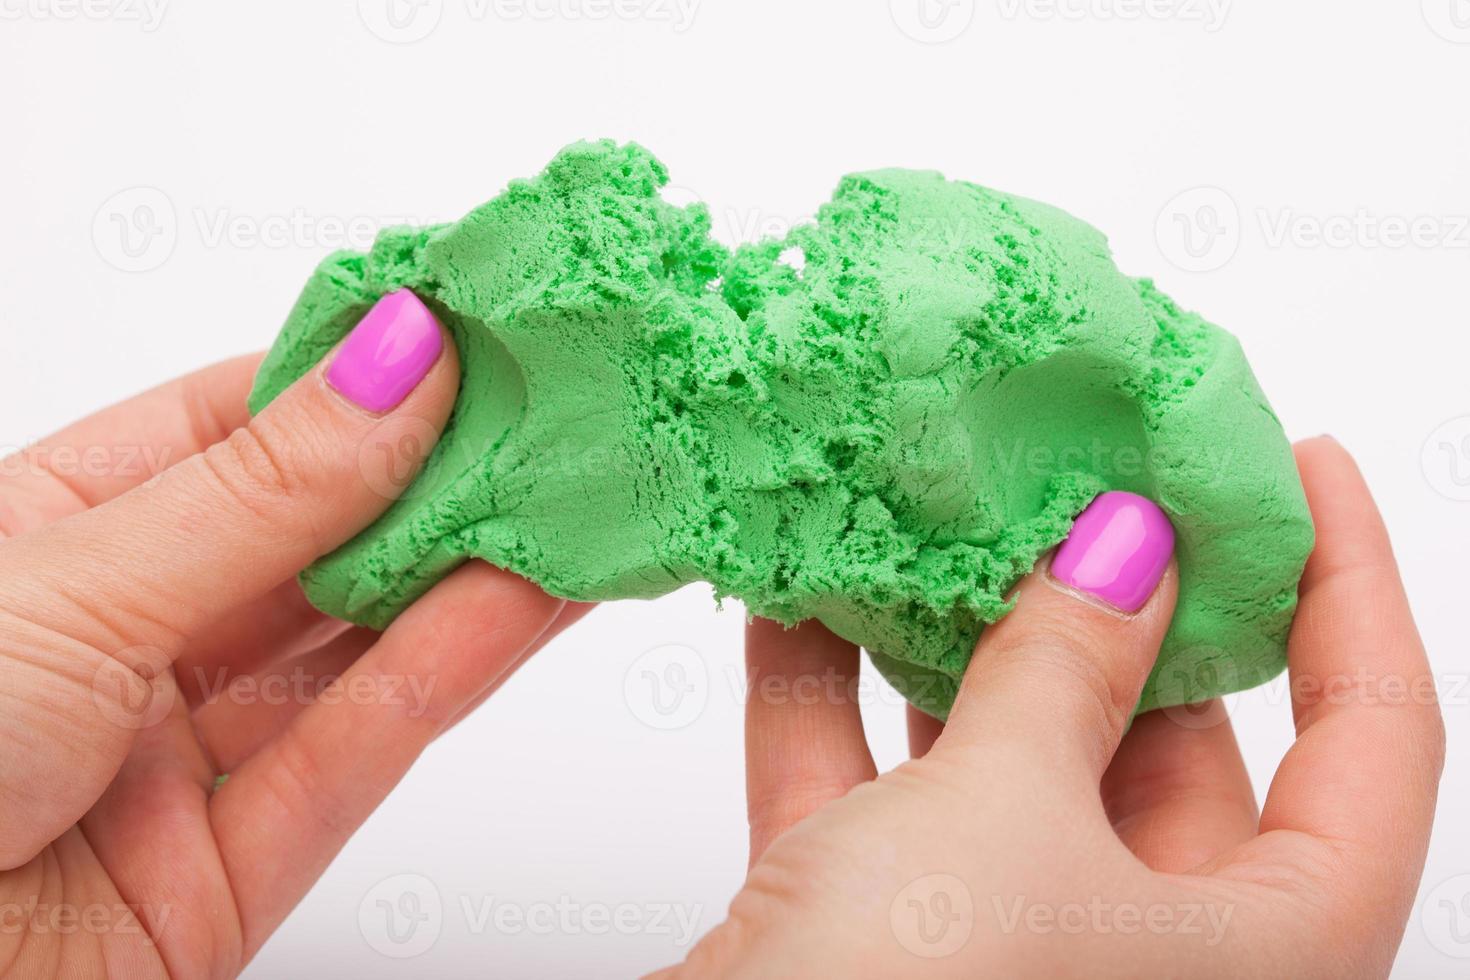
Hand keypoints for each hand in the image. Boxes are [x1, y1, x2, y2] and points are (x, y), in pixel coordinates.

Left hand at [0, 292, 585, 976]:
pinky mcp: (233, 867)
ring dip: (469, 571)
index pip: (230, 427)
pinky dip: (452, 672)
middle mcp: (124, 635)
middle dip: (434, 474)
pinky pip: (357, 751)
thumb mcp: (72, 587)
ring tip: (571, 496)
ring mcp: (181, 753)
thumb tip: (394, 359)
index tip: (461, 329)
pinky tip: (529, 601)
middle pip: (312, 537)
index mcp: (49, 536)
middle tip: (547, 411)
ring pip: (352, 645)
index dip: (352, 376)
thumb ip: (260, 491)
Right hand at [672, 437, 1443, 977]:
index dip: (1349, 588)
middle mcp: (1152, 958)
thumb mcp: (1009, 805)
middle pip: (1171, 737)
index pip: (1372, 745)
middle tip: (1081, 466)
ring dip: (959, 641)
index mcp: (1265, 955)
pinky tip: (800, 598)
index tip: (1299, 464)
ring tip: (940, 512)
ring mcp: (1011, 944)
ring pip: (1010, 759)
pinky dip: (839, 702)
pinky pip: (878, 795)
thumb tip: (1128, 540)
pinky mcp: (880, 937)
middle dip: (1115, 596)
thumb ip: (1072, 665)